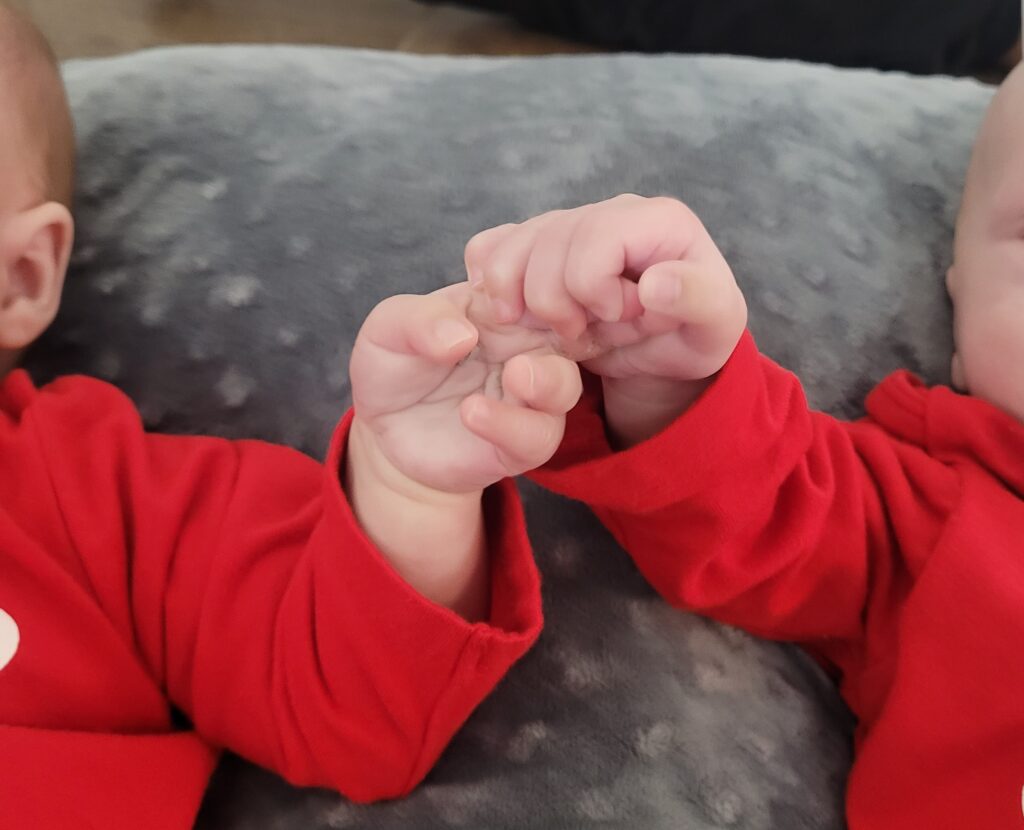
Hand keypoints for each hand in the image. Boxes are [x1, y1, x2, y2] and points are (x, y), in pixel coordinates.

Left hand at [347, 283, 580, 618]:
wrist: (383, 427)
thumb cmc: (396, 364)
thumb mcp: (391, 328)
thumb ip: (421, 320)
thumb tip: (462, 336)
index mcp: (507, 307)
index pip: (543, 284)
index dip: (545, 282)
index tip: (526, 284)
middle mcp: (528, 348)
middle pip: (572, 331)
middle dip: (565, 328)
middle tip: (529, 328)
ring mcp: (528, 396)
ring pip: (565, 387)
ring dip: (547, 383)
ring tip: (514, 377)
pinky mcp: (520, 442)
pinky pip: (536, 437)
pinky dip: (511, 425)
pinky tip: (474, 413)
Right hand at [464, 195, 746, 446]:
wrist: (663, 348)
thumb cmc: (692, 331)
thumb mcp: (716, 324)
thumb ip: (697, 297)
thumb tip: (655, 283)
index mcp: (654, 218)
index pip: (591, 243)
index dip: (595, 293)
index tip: (622, 317)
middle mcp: (607, 211)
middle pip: (542, 249)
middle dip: (558, 308)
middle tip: (589, 334)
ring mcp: (567, 224)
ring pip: (507, 252)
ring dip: (523, 306)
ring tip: (558, 331)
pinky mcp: (536, 244)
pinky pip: (487, 250)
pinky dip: (492, 288)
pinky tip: (519, 316)